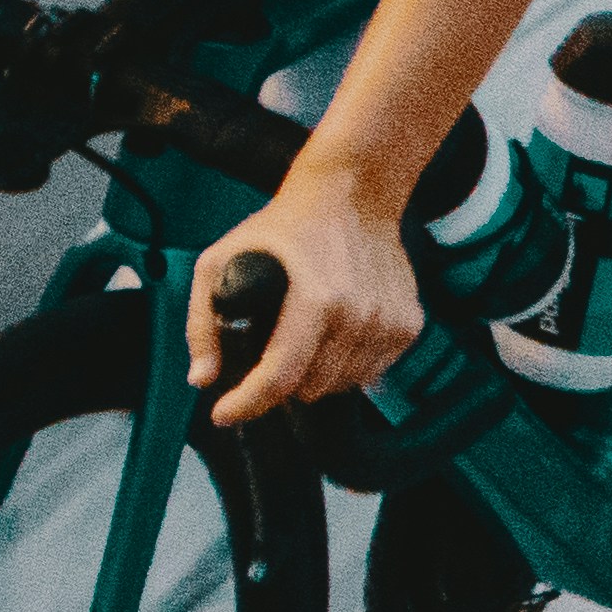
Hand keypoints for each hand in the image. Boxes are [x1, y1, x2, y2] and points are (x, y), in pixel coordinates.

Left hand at [201, 148, 426, 423]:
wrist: (353, 197)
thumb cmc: (285, 227)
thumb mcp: (221, 261)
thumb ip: (204, 323)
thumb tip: (203, 379)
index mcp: (316, 299)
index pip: (282, 375)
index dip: (248, 403)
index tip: (224, 415)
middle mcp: (361, 316)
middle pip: (311, 387)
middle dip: (283, 382)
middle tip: (271, 354)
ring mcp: (390, 322)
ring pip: (343, 385)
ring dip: (317, 376)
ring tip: (304, 342)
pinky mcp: (408, 325)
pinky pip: (373, 372)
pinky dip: (348, 365)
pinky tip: (334, 335)